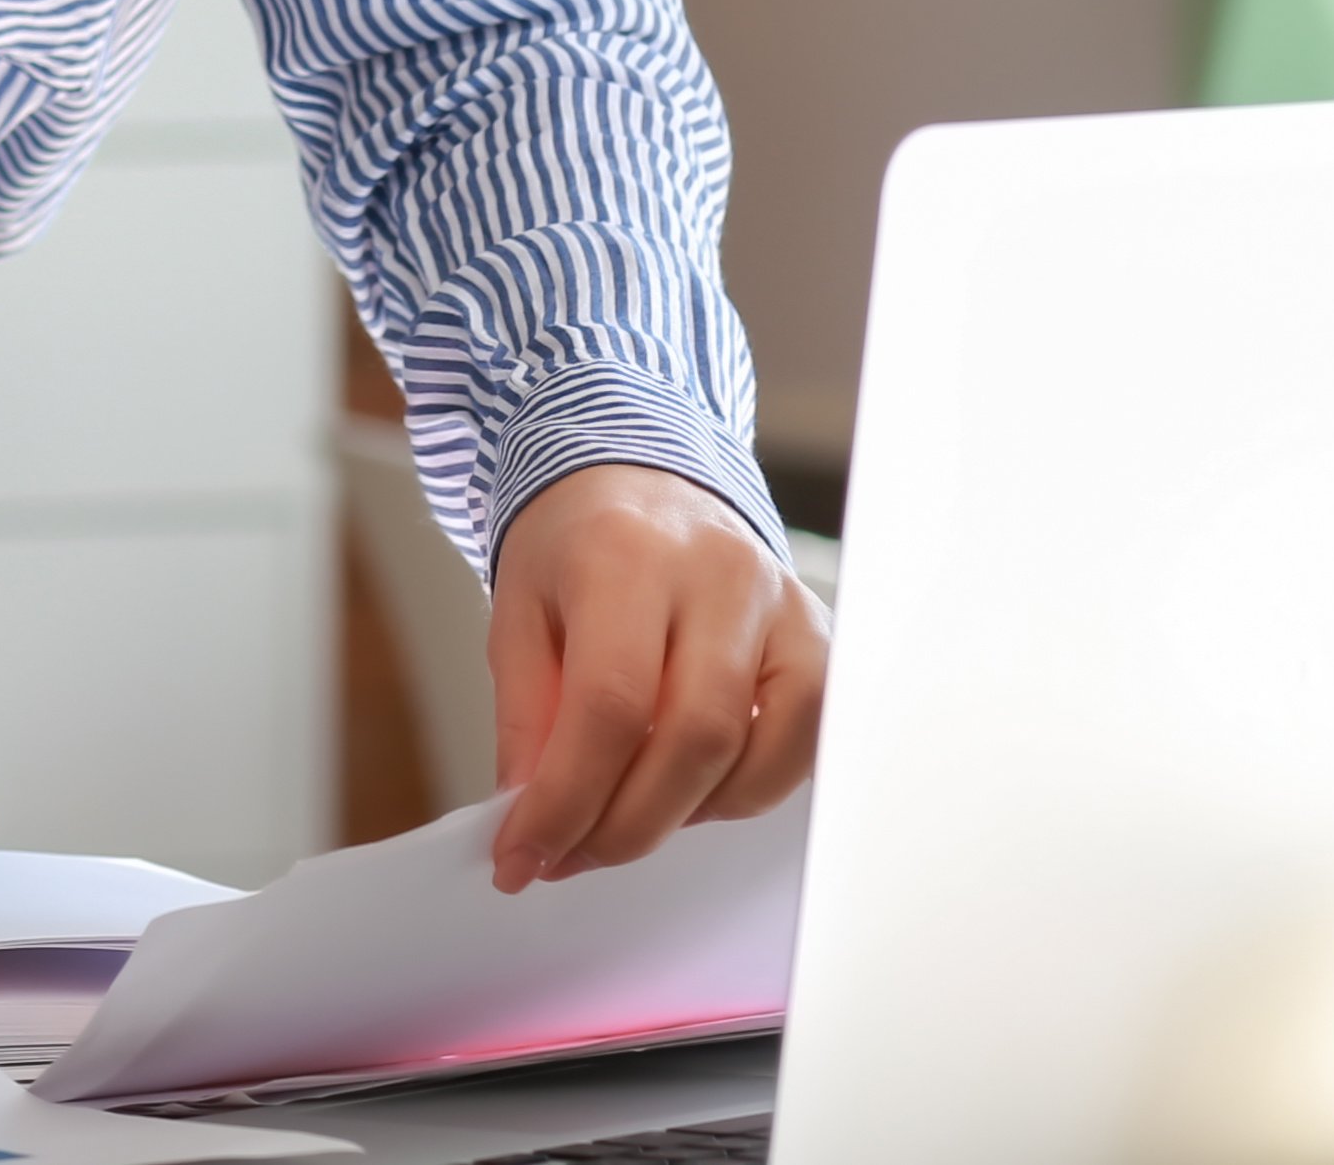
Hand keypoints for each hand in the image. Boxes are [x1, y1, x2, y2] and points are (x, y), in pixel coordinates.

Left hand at [481, 461, 826, 889]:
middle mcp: (717, 573)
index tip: (524, 856)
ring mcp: (779, 603)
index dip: (566, 801)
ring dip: (682, 816)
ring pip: (752, 753)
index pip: (610, 704)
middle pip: (690, 739)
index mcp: (626, 554)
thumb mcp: (517, 614)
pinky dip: (743, 791)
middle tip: (569, 855)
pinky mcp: (816, 636)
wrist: (642, 477)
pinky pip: (799, 745)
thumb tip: (532, 818)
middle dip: (622, 826)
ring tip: (622, 816)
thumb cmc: (576, 545)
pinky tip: (688, 788)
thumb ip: (524, 717)